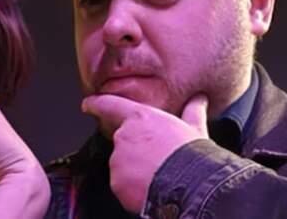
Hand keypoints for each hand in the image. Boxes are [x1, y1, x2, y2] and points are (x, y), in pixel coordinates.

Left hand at [81, 93, 208, 213]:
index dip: (96, 104)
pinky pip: (122, 185)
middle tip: (154, 158)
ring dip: (134, 170)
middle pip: (121, 141)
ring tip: (157, 175)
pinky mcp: (117, 183)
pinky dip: (132, 188)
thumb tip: (199, 99)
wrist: (192, 185)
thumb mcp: (195, 128)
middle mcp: (124, 136)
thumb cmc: (192, 154)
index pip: (110, 106)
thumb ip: (192, 111)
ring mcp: (118, 160)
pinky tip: (150, 187)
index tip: (88, 104)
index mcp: (141, 118)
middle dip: (134, 150)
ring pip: (122, 165)